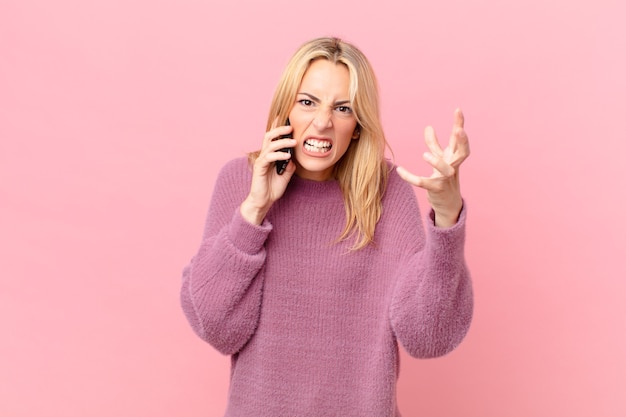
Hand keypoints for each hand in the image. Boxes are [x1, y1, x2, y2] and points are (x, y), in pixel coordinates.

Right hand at [240, 121, 296, 224]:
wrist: (263, 201)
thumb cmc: (273, 188)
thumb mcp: (286, 176)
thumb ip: (289, 166)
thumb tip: (294, 158)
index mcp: (270, 156)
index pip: (274, 139)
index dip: (279, 129)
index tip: (289, 122)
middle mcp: (265, 156)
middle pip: (269, 136)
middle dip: (279, 130)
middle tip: (291, 127)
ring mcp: (261, 161)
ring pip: (270, 145)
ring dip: (282, 142)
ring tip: (293, 141)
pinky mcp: (259, 168)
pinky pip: (269, 157)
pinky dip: (279, 155)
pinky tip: (287, 155)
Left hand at [396, 108, 469, 227]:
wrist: (447, 203)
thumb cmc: (444, 177)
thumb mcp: (440, 159)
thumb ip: (434, 144)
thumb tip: (428, 127)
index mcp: (454, 157)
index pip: (459, 139)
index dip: (459, 124)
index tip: (457, 110)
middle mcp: (453, 166)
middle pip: (462, 153)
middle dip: (462, 142)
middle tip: (459, 130)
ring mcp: (446, 179)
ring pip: (445, 170)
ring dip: (437, 162)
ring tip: (425, 155)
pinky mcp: (436, 189)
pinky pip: (423, 183)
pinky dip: (410, 177)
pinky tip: (400, 170)